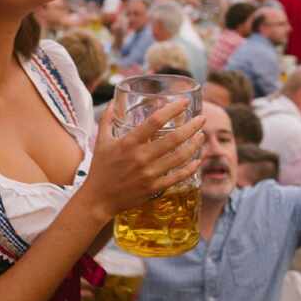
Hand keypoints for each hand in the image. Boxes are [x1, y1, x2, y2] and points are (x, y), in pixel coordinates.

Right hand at [82, 100, 203, 219]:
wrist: (98, 199)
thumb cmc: (100, 169)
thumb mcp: (100, 141)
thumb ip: (106, 120)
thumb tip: (113, 103)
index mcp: (129, 142)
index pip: (155, 121)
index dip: (173, 109)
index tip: (184, 102)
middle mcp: (141, 157)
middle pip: (174, 138)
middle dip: (192, 126)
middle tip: (202, 118)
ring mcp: (149, 173)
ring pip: (180, 157)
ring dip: (194, 145)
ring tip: (201, 136)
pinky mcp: (154, 188)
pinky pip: (178, 176)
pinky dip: (191, 168)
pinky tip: (198, 160)